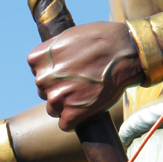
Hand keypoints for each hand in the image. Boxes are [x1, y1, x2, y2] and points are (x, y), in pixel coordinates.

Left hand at [27, 21, 143, 130]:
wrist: (125, 51)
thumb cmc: (101, 40)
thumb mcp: (68, 37)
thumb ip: (54, 54)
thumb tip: (50, 64)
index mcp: (37, 59)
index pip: (38, 73)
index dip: (54, 74)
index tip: (69, 71)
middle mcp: (42, 79)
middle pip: (44, 92)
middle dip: (60, 90)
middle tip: (81, 83)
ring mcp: (56, 98)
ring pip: (53, 109)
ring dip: (66, 106)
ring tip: (85, 95)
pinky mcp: (71, 114)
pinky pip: (66, 125)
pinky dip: (75, 120)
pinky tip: (86, 110)